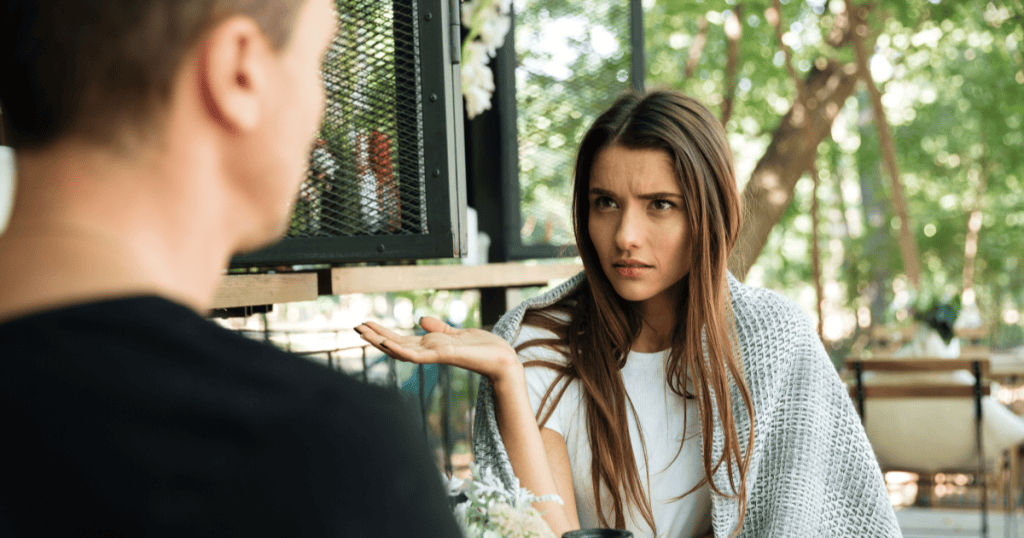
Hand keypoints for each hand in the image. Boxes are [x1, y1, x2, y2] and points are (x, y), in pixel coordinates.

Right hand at [355, 317, 520, 383]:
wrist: (503, 359)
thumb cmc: (485, 349)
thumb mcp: (458, 333)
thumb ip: (440, 329)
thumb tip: (422, 319)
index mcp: (431, 347)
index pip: (401, 339)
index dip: (383, 332)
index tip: (367, 323)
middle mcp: (429, 353)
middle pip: (396, 344)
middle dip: (375, 336)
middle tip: (355, 326)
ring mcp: (434, 356)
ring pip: (401, 349)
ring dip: (381, 341)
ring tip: (363, 332)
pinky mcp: (443, 356)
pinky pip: (416, 354)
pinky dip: (400, 349)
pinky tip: (386, 342)